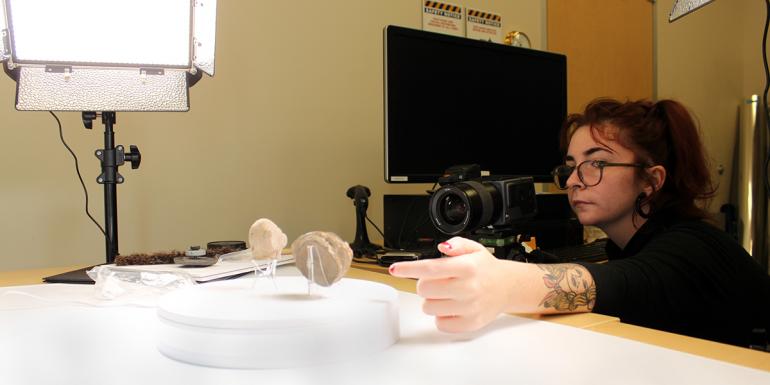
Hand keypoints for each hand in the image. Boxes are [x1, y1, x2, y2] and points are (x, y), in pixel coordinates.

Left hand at [389, 237, 514, 332]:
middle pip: (424, 289)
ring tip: (446, 293)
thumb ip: (456, 244)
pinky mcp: (469, 324)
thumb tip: (443, 247)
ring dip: (432, 300)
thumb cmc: (485, 268)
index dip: (409, 268)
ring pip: (428, 307)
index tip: (395, 269)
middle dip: (425, 284)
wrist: (507, 287)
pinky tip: (452, 306)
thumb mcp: (474, 248)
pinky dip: (441, 315)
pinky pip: (440, 323)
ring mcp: (469, 308)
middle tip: (437, 281)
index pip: (430, 268)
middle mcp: (468, 288)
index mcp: (467, 267)